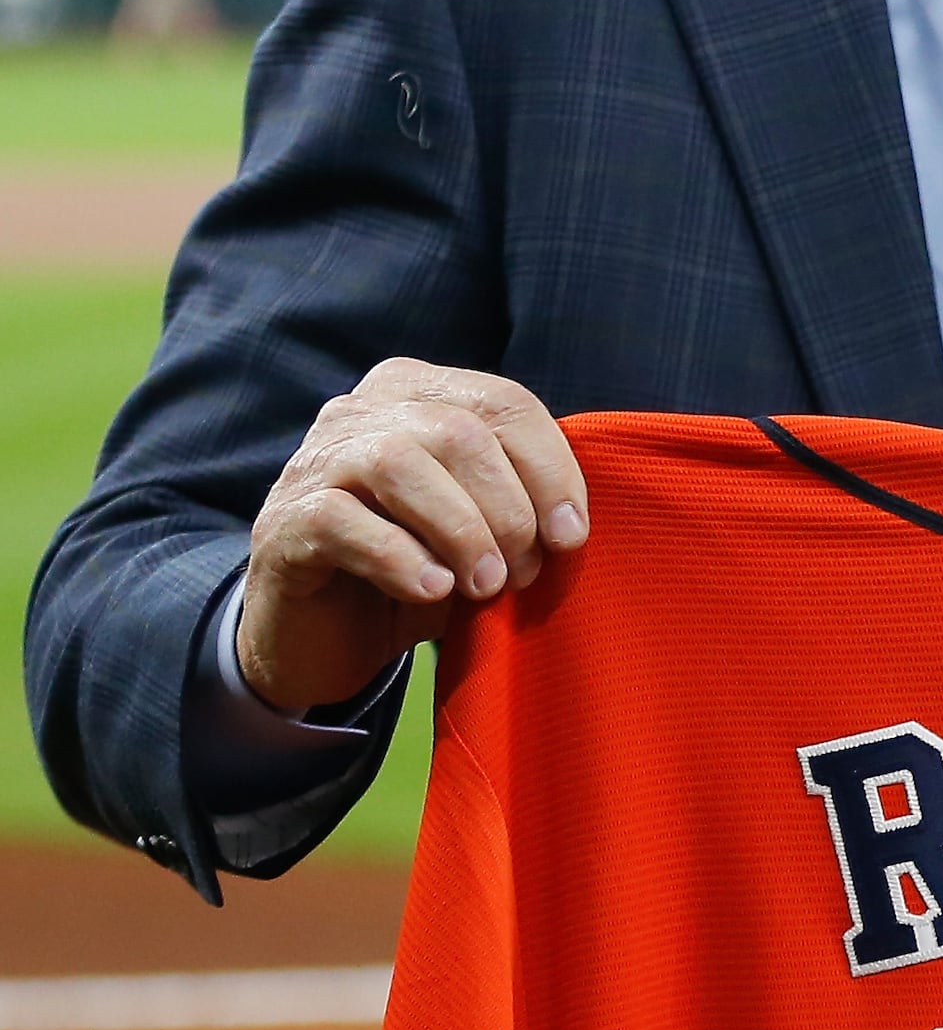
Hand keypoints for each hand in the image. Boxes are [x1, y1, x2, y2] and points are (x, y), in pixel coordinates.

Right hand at [239, 359, 587, 713]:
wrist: (325, 637)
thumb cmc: (418, 569)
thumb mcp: (480, 528)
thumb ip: (519, 501)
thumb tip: (569, 522)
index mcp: (419, 392)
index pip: (503, 403)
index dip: (550, 468)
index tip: (571, 536)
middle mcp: (361, 411)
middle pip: (457, 432)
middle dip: (507, 507)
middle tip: (523, 573)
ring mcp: (314, 461)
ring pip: (399, 464)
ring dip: (459, 529)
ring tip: (485, 585)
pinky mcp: (283, 521)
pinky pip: (344, 522)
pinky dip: (400, 558)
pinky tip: (432, 591)